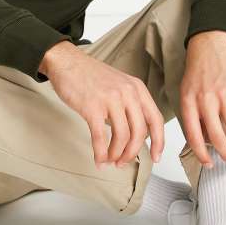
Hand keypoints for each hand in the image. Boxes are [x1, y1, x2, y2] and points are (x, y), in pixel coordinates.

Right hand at [40, 41, 164, 167]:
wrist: (67, 62)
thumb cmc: (90, 75)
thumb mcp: (119, 84)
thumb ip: (130, 104)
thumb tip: (134, 134)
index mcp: (137, 88)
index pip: (155, 119)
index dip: (158, 141)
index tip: (156, 157)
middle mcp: (127, 92)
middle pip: (139, 132)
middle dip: (132, 153)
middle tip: (123, 162)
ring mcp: (110, 99)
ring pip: (122, 137)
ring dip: (116, 154)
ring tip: (110, 161)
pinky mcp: (92, 107)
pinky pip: (100, 137)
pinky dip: (100, 153)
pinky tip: (98, 159)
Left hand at [180, 30, 225, 167]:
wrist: (208, 46)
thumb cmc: (196, 73)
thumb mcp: (186, 93)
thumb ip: (193, 115)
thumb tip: (203, 140)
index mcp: (189, 102)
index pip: (194, 135)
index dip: (201, 153)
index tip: (208, 163)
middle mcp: (206, 99)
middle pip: (217, 136)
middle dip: (224, 153)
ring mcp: (225, 94)